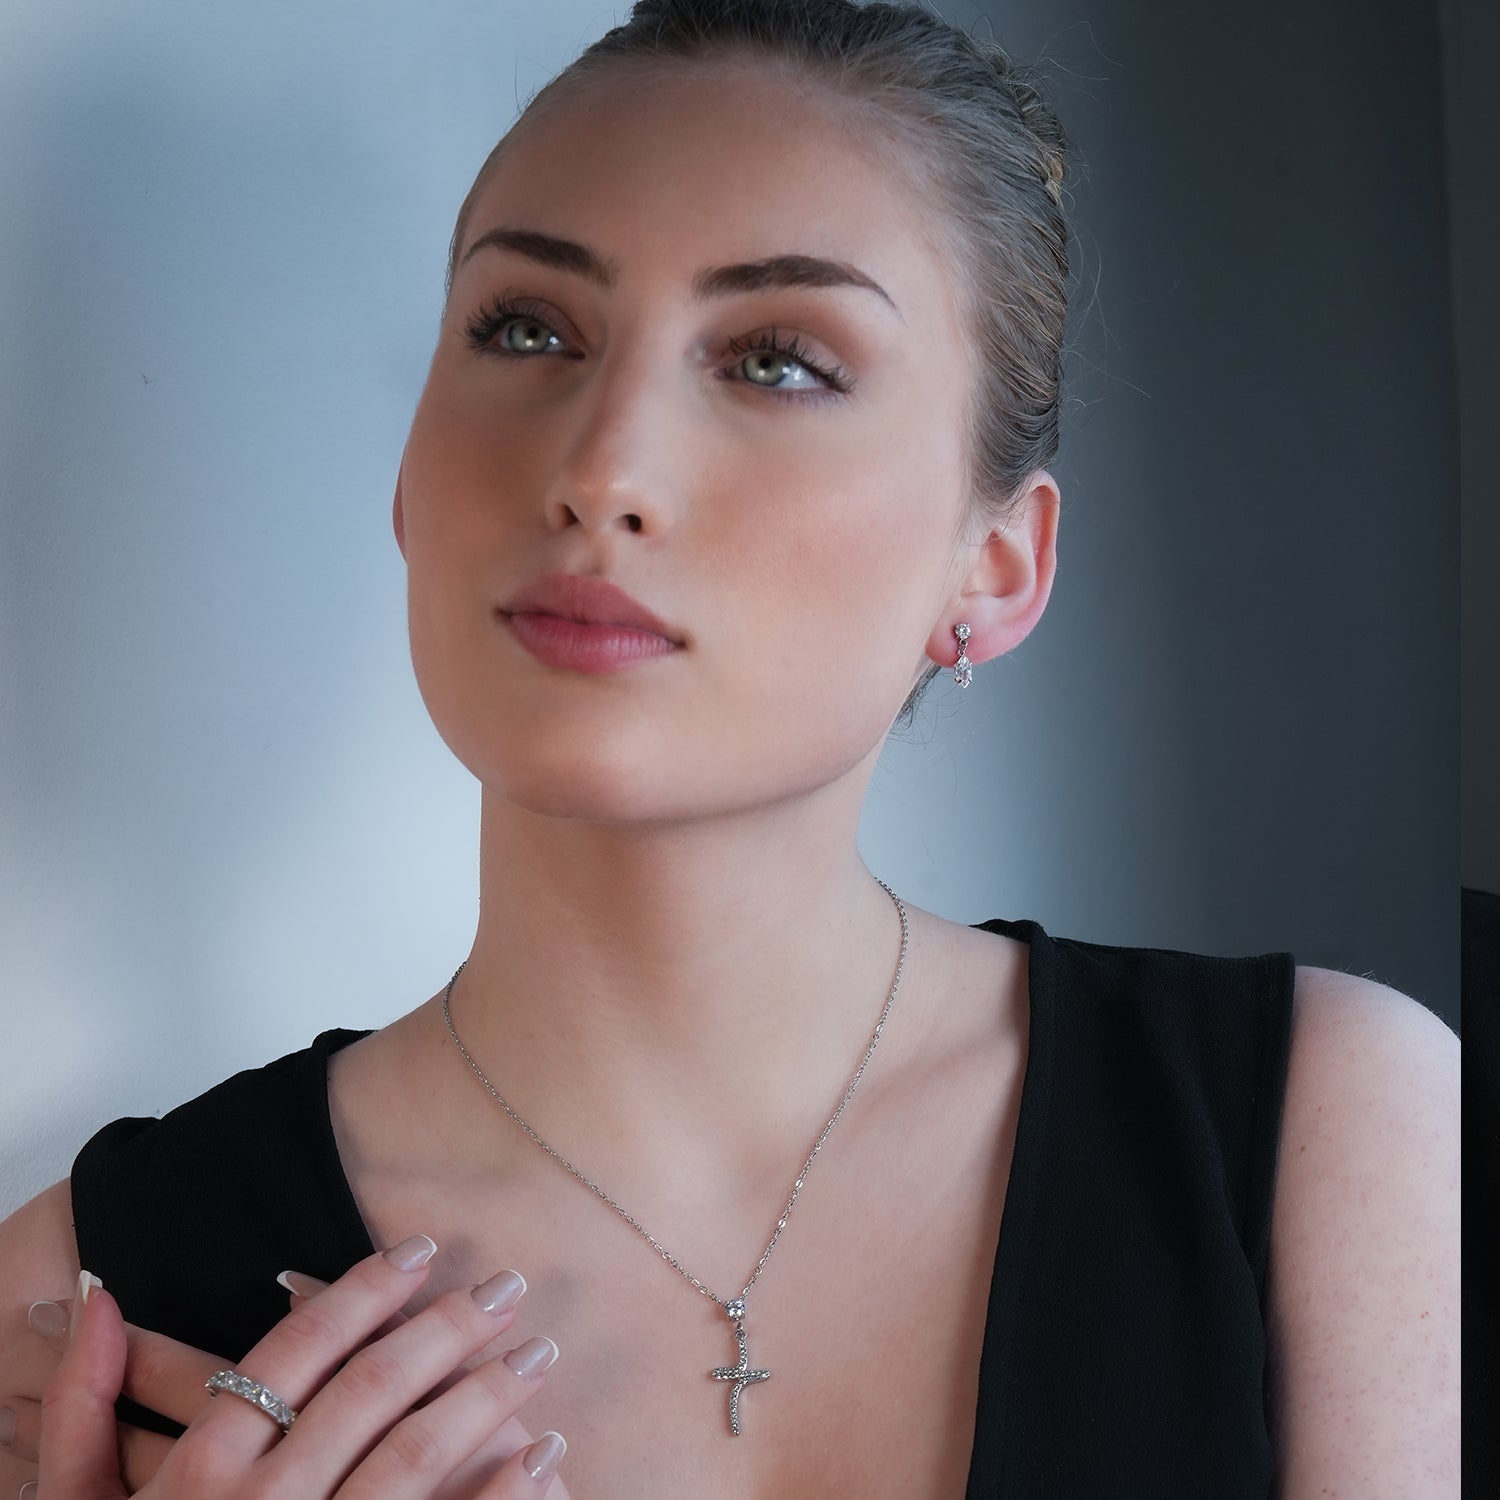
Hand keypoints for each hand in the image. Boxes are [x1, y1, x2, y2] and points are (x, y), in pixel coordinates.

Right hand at [29, 1239, 570, 1497]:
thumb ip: (82, 1405)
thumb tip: (98, 1293)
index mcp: (197, 1475)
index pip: (295, 1350)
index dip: (363, 1291)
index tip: (421, 1249)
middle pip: (371, 1390)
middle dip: (448, 1327)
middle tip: (510, 1285)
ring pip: (418, 1454)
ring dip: (489, 1397)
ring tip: (540, 1353)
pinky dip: (504, 1494)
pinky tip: (546, 1456)